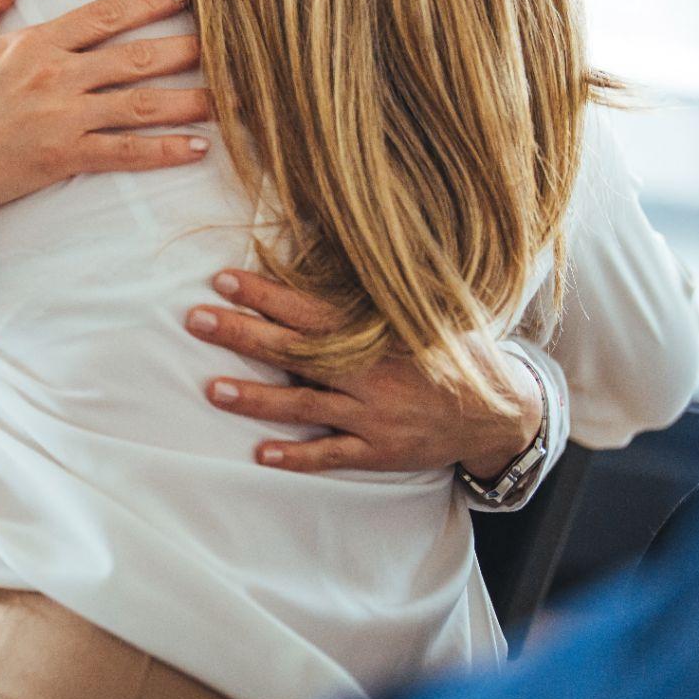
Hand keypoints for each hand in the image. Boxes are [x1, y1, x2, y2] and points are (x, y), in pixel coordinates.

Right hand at [0, 0, 210, 265]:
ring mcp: (63, 118)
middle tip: (232, 43)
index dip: (146, 3)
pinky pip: (126, 153)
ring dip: (192, 99)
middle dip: (188, 48)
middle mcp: (55, 76)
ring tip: (235, 97)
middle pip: (136, 57)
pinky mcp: (64, 158)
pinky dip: (165, 150)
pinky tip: (199, 146)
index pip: (102, 16)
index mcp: (31, 44)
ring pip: (141, 104)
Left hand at [190, 269, 541, 476]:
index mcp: (379, 333)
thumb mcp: (426, 310)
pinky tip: (260, 454)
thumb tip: (335, 241)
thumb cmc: (454, 350)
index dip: (266, 293)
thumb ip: (379, 289)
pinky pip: (332, 456)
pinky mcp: (381, 452)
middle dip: (243, 334)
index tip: (223, 278)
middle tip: (195, 319)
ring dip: (256, 398)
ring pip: (305, 406)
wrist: (503, 412)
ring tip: (211, 389)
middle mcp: (372, 373)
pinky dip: (297, 457)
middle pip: (295, 352)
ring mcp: (374, 416)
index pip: (311, 309)